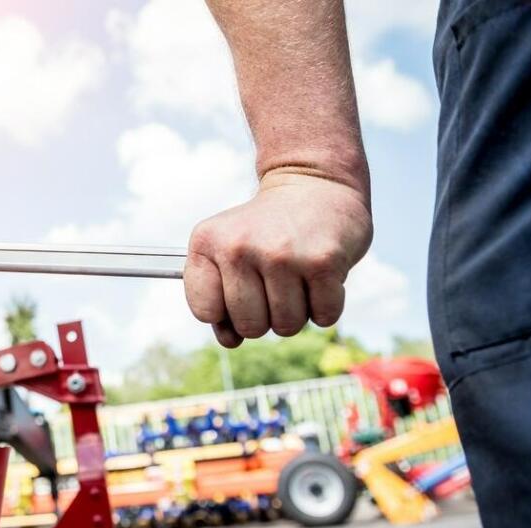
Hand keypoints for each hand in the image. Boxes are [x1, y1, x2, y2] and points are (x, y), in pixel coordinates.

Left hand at [184, 169, 372, 347]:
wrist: (315, 184)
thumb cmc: (267, 229)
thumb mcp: (227, 250)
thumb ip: (220, 298)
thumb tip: (230, 341)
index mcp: (207, 243)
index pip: (205, 311)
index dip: (225, 311)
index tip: (238, 289)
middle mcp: (240, 247)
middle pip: (249, 326)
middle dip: (265, 317)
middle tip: (274, 283)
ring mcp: (281, 254)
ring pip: (287, 326)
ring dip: (296, 313)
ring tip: (297, 278)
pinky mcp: (323, 261)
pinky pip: (323, 317)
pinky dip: (324, 307)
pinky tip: (319, 278)